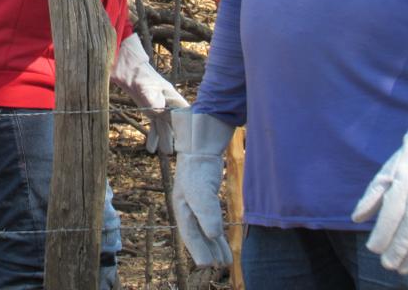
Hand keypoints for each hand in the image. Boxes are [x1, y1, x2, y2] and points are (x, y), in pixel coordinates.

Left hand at [110, 36, 186, 154]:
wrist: (129, 72)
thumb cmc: (140, 76)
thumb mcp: (144, 86)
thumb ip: (151, 98)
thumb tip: (158, 111)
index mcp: (171, 96)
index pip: (184, 111)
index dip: (190, 123)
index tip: (194, 136)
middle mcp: (168, 104)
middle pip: (176, 123)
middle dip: (179, 136)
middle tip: (181, 151)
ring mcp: (160, 109)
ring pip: (166, 127)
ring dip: (166, 139)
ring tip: (168, 153)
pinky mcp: (151, 112)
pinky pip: (155, 127)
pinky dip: (153, 137)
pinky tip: (151, 148)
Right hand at [171, 108, 234, 266]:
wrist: (201, 141)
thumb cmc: (199, 166)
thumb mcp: (201, 190)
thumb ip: (207, 212)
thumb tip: (213, 234)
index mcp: (182, 205)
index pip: (189, 233)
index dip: (199, 249)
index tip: (210, 265)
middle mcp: (186, 205)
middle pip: (195, 233)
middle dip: (206, 250)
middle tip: (219, 265)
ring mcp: (195, 200)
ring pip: (203, 227)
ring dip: (213, 243)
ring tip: (225, 259)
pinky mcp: (205, 194)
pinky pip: (210, 218)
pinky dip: (216, 231)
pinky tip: (222, 237)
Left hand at [351, 90, 407, 273]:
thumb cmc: (405, 163)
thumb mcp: (384, 175)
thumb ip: (371, 198)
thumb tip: (356, 218)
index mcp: (400, 187)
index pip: (390, 216)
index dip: (382, 235)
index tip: (374, 249)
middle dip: (398, 251)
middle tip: (388, 266)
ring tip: (405, 269)